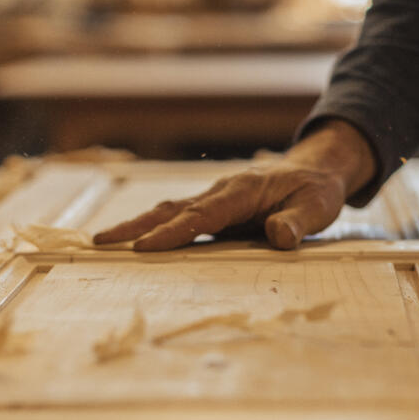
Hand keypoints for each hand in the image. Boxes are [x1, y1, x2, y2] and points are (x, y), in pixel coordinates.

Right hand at [92, 120, 377, 250]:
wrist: (316, 171)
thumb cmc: (316, 191)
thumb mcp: (317, 207)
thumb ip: (297, 222)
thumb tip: (279, 236)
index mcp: (242, 191)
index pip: (201, 215)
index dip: (172, 232)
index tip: (144, 247)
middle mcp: (221, 192)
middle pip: (172, 210)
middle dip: (135, 226)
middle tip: (101, 243)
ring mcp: (215, 200)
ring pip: (169, 212)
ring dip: (137, 226)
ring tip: (104, 243)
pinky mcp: (215, 210)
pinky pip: (179, 218)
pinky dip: (153, 228)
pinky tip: (134, 242)